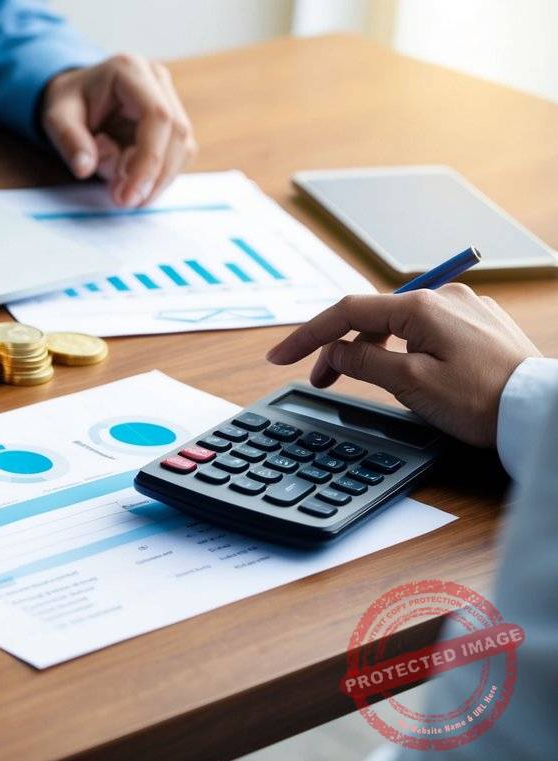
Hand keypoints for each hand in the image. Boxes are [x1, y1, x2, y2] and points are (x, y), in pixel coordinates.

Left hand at [40, 53, 196, 206]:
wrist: (76, 94)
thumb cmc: (68, 103)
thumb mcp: (56, 118)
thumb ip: (70, 141)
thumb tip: (85, 168)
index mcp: (129, 70)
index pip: (157, 116)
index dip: (149, 160)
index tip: (130, 195)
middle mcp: (157, 79)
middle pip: (177, 133)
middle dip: (154, 176)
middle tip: (126, 202)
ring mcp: (169, 97)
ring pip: (182, 147)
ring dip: (157, 179)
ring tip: (121, 191)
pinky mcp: (173, 120)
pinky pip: (177, 154)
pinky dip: (157, 175)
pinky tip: (131, 182)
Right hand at [266, 284, 539, 446]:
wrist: (540, 411)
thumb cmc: (481, 401)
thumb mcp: (409, 384)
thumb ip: (363, 362)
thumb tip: (335, 350)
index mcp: (420, 306)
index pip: (346, 312)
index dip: (308, 336)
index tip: (280, 357)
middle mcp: (442, 297)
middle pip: (372, 317)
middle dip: (341, 346)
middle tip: (321, 382)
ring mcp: (465, 309)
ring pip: (401, 324)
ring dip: (374, 349)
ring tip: (367, 382)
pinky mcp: (482, 325)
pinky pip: (429, 330)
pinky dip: (406, 348)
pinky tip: (410, 373)